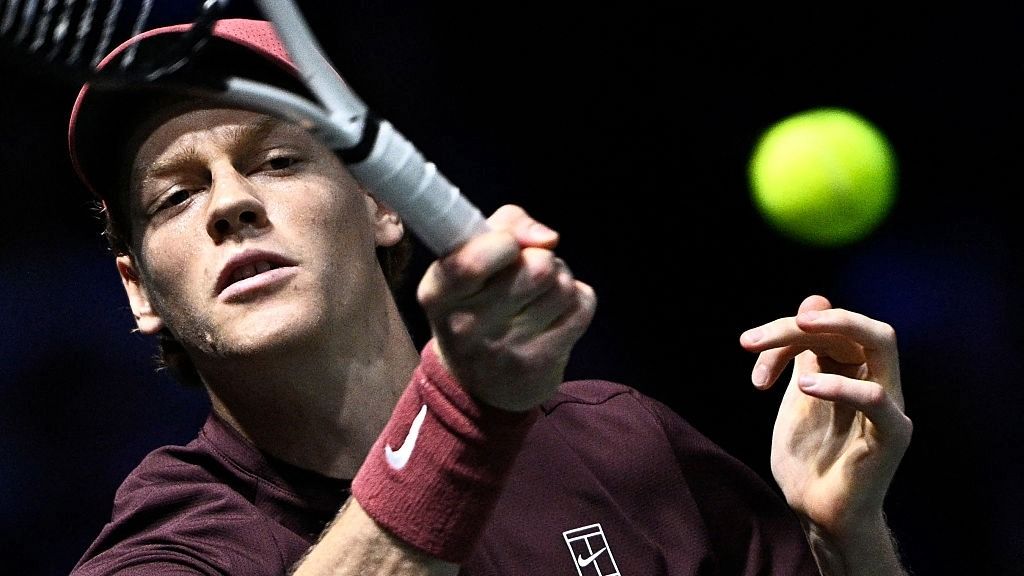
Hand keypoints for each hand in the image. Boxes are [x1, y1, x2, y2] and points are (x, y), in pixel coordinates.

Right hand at [417, 205, 596, 411]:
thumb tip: (548, 238)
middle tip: (527, 272)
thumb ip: (504, 225)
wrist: (479, 386)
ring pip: (562, 284)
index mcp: (437, 294)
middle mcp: (465, 326)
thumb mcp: (468, 260)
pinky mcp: (540, 364)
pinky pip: (582, 305)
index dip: (506, 241)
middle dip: (540, 258)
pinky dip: (577, 301)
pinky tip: (555, 314)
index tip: (507, 246)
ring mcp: (505, 350)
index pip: (475, 260)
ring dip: (559, 280)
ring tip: (540, 295)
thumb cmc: (475, 304)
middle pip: (536, 267)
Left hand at [739, 295, 911, 542]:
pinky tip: (804, 387)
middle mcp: (877, 380)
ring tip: (795, 333)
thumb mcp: (798, 396)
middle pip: (856, 324)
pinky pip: (877, 400)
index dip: (786, 330)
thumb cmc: (809, 457)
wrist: (817, 513)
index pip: (828, 327)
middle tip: (760, 335)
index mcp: (853, 369)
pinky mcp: (891, 436)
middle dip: (809, 320)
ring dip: (835, 329)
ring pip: (881, 342)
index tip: (748, 349)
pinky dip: (840, 386)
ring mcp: (888, 406)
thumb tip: (812, 300)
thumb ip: (802, 352)